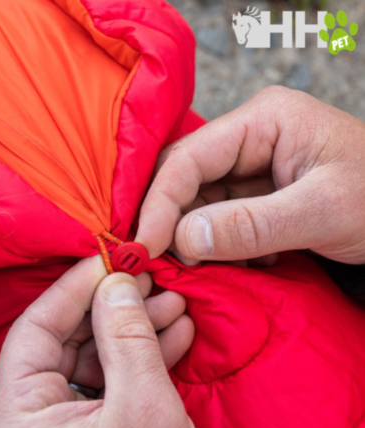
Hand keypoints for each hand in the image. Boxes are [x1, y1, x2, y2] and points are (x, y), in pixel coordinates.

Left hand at [0, 257, 220, 427]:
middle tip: (148, 280)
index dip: (73, 289)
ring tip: (172, 303)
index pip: (34, 330)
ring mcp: (59, 425)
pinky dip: (141, 354)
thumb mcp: (143, 408)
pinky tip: (174, 332)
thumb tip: (117, 282)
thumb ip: (127, 337)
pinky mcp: (89, 427)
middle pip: (66, 340)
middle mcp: (28, 422)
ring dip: (134, 328)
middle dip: (113, 307)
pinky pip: (110, 377)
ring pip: (93, 355)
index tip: (109, 260)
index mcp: (16, 422)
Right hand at [136, 86, 364, 264]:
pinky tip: (240, 263)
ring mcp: (250, 167)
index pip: (188, 159)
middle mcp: (248, 138)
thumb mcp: (322, 211)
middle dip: (171, 221)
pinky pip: (217, 220)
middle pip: (184, 178)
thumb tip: (184, 240)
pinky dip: (218, 246)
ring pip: (197, 203)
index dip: (159, 204)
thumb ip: (251, 225)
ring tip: (213, 267)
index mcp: (263, 121)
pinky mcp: (254, 195)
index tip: (144, 248)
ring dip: (196, 239)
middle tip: (162, 262)